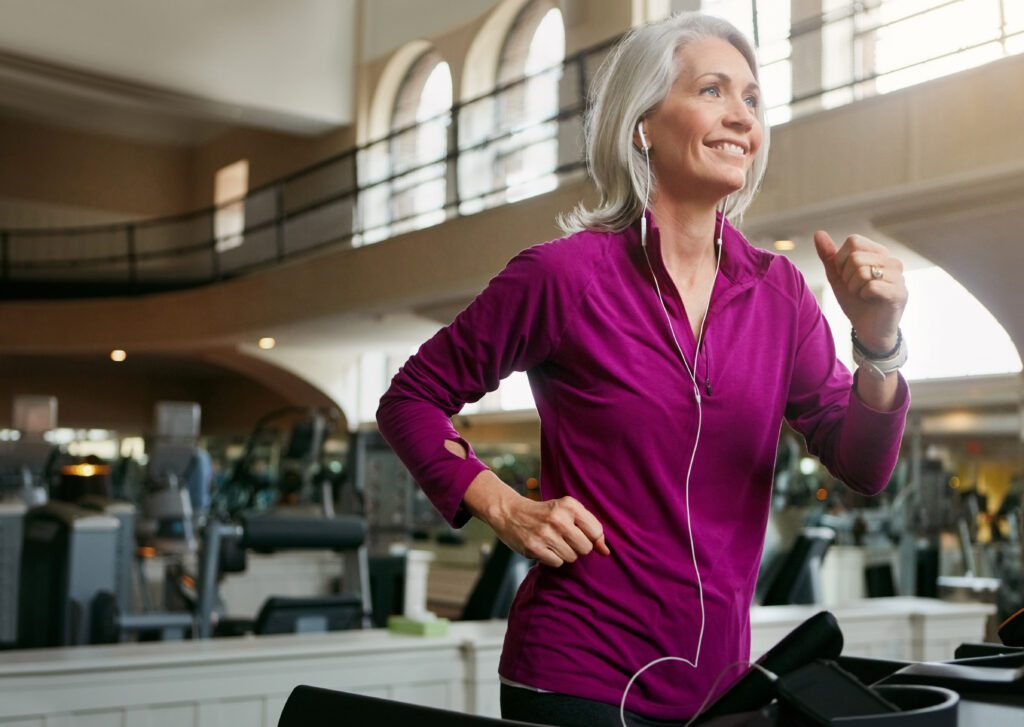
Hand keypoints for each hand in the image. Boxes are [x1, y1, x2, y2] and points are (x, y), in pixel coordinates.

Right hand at [493, 494, 610, 567]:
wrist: (510, 512)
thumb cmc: (545, 513)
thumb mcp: (567, 512)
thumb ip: (590, 529)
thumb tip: (606, 552)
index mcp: (569, 505)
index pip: (596, 532)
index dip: (591, 538)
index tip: (580, 534)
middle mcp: (558, 518)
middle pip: (586, 548)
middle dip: (578, 548)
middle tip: (564, 539)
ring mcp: (545, 533)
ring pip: (571, 557)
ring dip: (564, 554)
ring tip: (553, 543)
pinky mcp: (534, 547)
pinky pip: (557, 563)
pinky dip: (552, 559)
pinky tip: (544, 548)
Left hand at [813, 231, 907, 351]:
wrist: (868, 329)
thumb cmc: (855, 301)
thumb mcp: (837, 277)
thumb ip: (829, 256)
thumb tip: (818, 233)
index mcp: (878, 253)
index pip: (853, 241)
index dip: (841, 260)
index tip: (846, 275)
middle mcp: (892, 261)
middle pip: (856, 257)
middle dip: (847, 277)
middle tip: (855, 288)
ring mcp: (899, 276)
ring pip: (862, 271)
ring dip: (854, 287)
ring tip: (862, 295)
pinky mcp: (899, 293)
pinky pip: (871, 286)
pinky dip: (863, 295)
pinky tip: (870, 300)